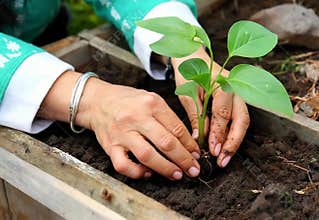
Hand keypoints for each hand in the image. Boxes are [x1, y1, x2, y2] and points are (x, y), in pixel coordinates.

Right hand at [39, 71, 200, 179]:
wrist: (97, 101)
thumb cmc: (128, 101)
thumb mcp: (151, 99)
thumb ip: (168, 118)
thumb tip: (187, 142)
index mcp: (151, 103)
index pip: (177, 128)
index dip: (190, 145)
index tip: (197, 155)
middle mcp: (136, 117)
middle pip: (166, 143)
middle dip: (183, 159)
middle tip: (193, 169)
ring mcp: (122, 133)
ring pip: (147, 155)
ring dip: (165, 168)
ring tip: (177, 174)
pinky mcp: (110, 146)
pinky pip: (124, 165)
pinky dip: (138, 173)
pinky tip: (148, 173)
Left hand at [172, 48, 249, 167]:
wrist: (194, 57)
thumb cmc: (189, 73)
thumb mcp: (187, 94)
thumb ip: (195, 115)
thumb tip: (199, 139)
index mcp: (222, 83)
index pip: (223, 114)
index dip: (218, 134)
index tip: (213, 150)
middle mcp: (236, 87)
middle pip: (241, 119)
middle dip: (233, 142)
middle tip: (223, 160)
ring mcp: (240, 92)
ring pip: (243, 121)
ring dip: (235, 141)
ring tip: (224, 158)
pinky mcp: (239, 98)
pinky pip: (239, 118)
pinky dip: (233, 133)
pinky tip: (225, 146)